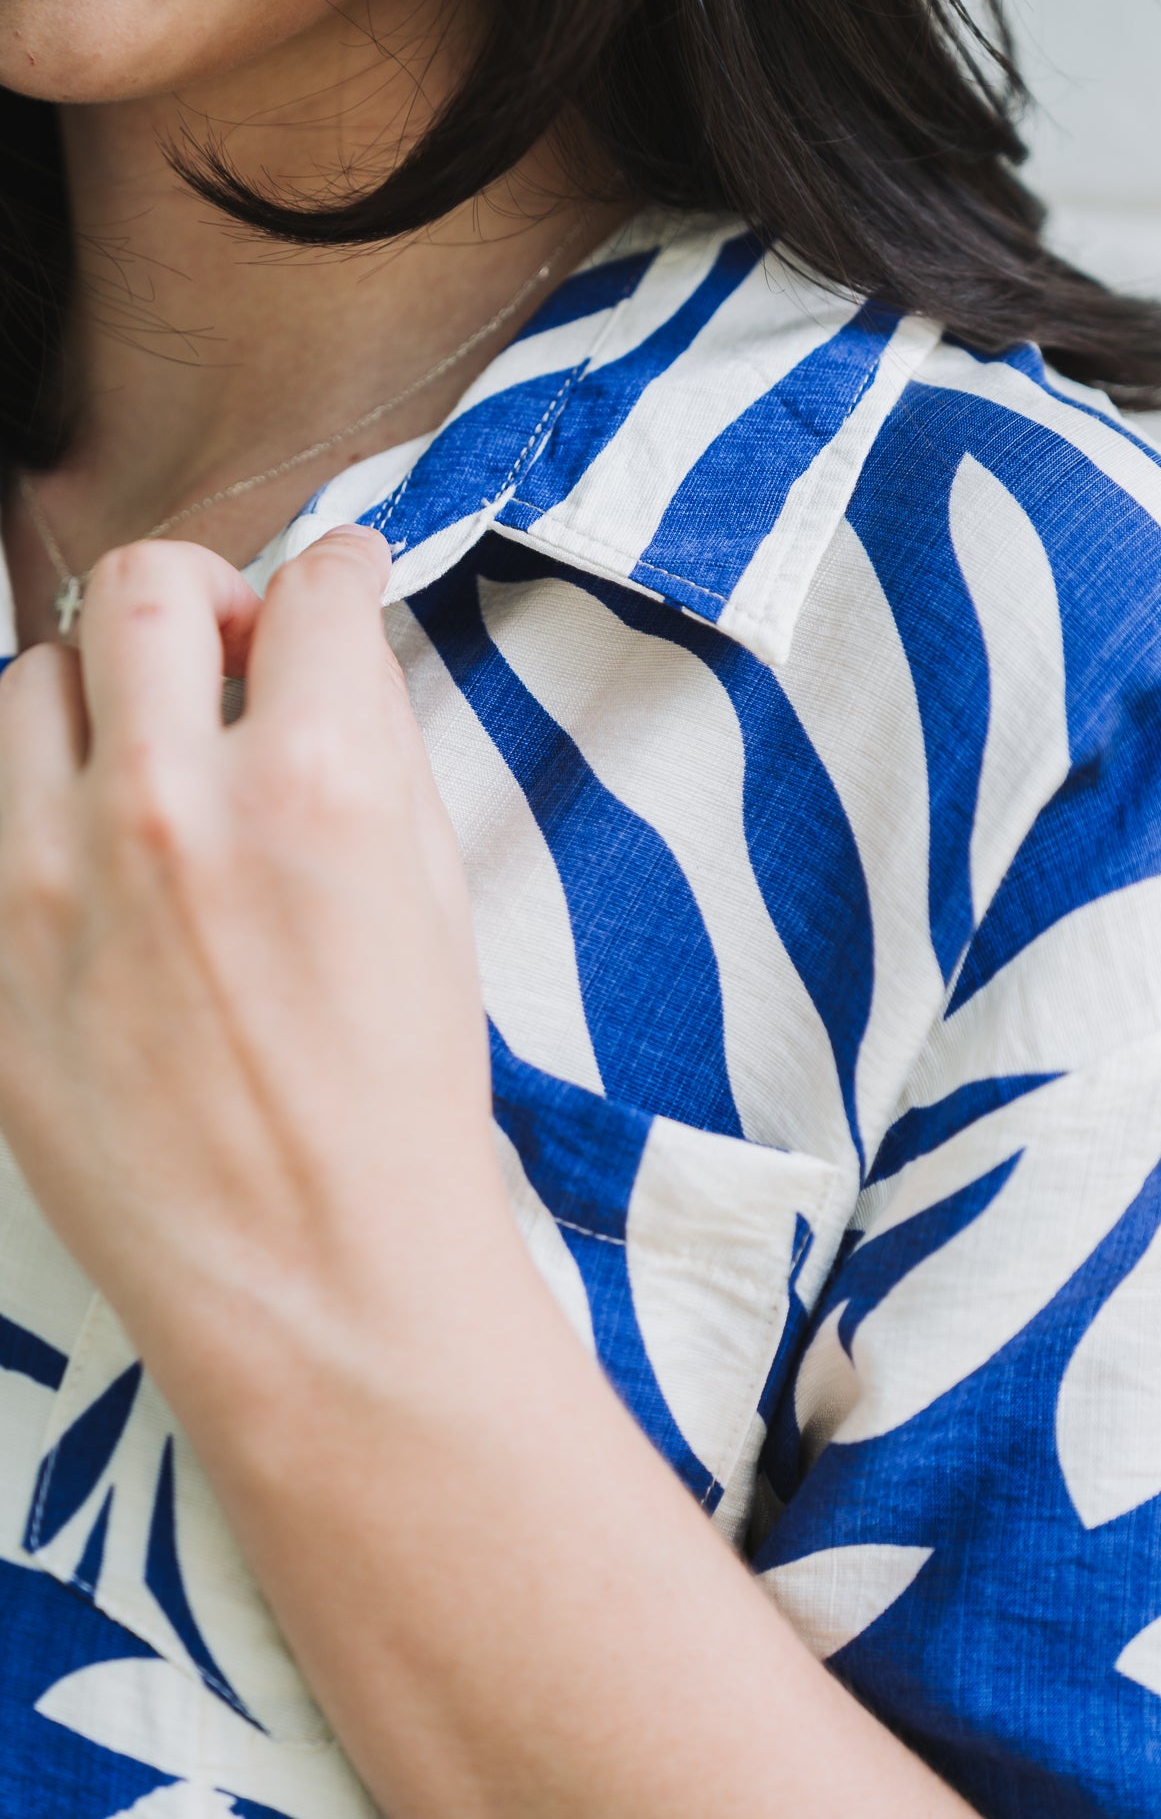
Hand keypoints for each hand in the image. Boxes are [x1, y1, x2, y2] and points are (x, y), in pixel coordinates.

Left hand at [0, 529, 499, 1385]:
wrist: (322, 1276)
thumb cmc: (403, 1101)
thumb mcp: (433, 899)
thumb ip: (375, 756)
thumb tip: (328, 666)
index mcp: (320, 785)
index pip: (313, 590)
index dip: (339, 572)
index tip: (336, 584)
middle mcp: (176, 805)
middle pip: (143, 589)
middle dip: (201, 592)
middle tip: (230, 644)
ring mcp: (56, 879)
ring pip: (31, 680)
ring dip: (100, 693)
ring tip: (146, 759)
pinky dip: (34, 795)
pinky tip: (87, 848)